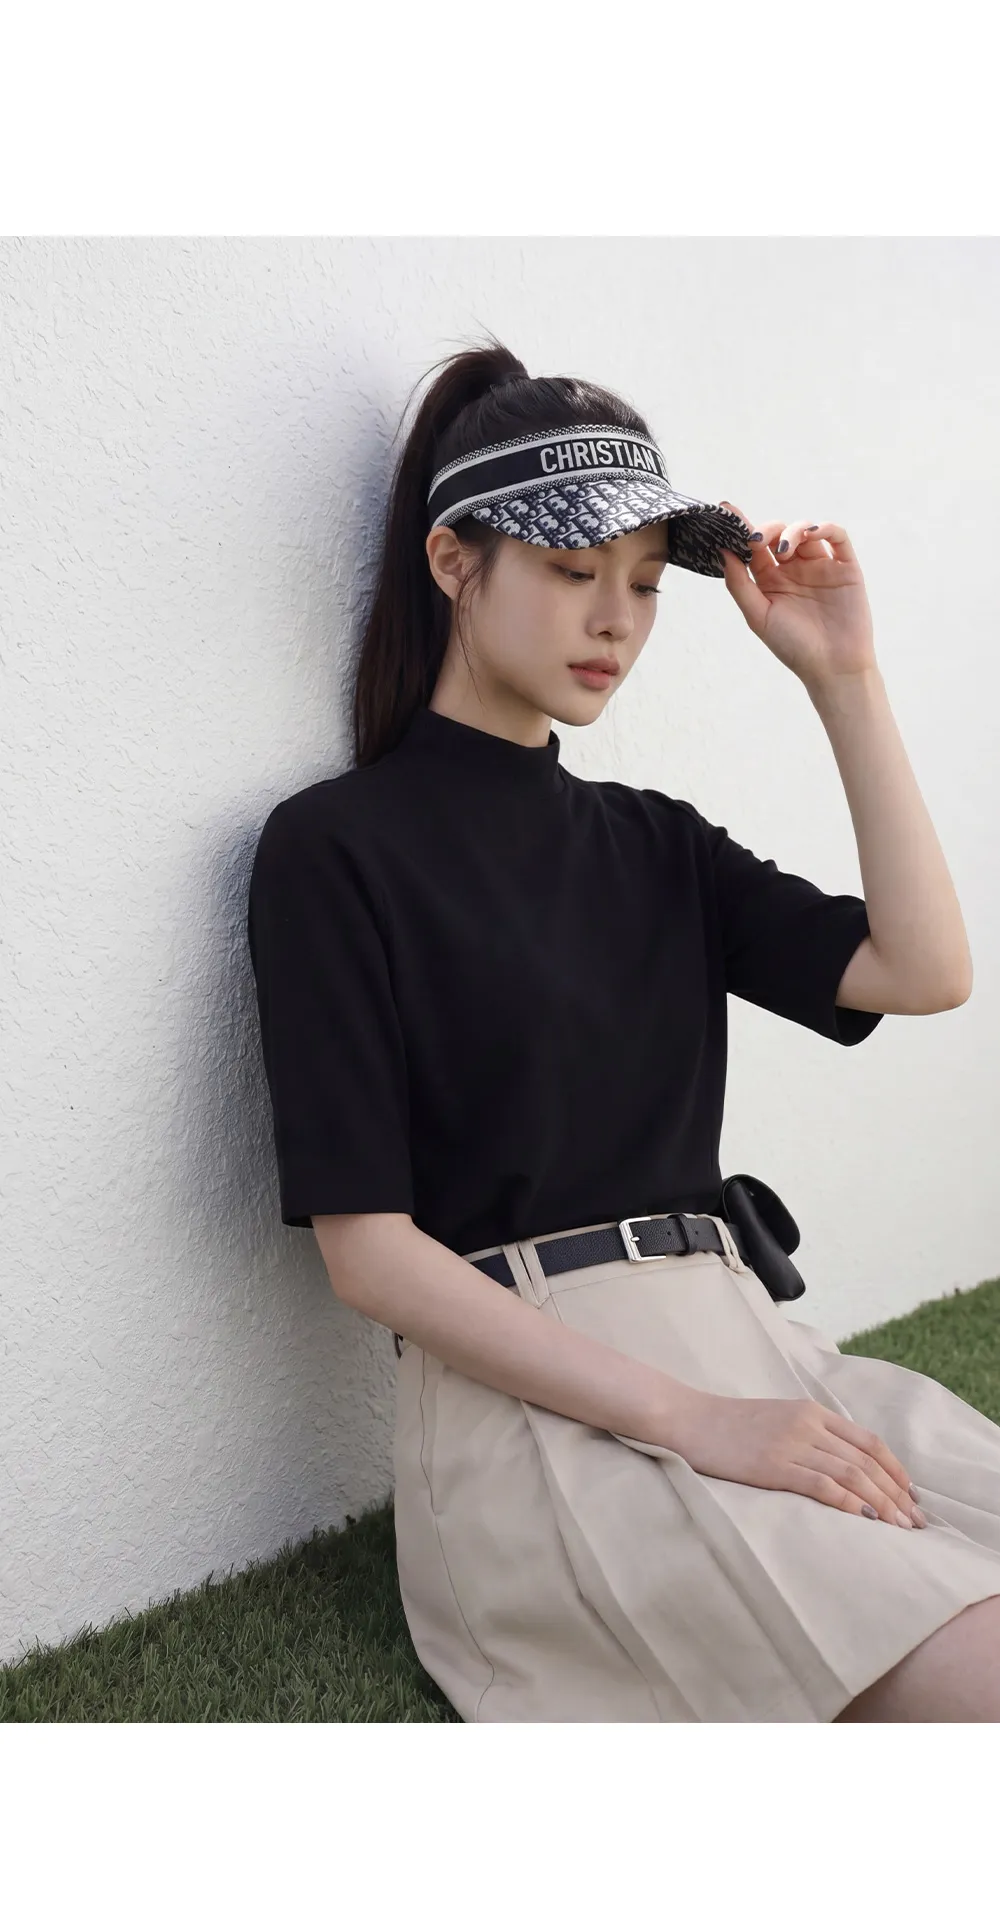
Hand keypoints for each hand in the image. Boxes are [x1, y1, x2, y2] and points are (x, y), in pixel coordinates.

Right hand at [670, 1392, 925, 1527]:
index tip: (912, 1497)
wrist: (688, 1420)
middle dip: (896, 1494)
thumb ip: (810, 1435)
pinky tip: (865, 1519)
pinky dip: (849, 1503)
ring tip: (898, 1529)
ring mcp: (790, 1443)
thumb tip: (844, 1469)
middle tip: (914, 1523)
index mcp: (811, 1411)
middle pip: (866, 1461)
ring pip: (851, 1474)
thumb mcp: (778, 1419)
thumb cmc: (730, 1426)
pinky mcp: (773, 1465)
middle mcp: (808, 1424)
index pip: (869, 1442)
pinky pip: (821, 1484)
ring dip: (881, 1503)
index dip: (896, 1470)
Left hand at [716, 499, 877, 692]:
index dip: (740, 528)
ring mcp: (821, 566)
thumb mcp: (758, 616)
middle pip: (779, 534)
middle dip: (767, 531)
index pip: (754, 548)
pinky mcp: (846, 567)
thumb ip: (739, 584)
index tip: (726, 510)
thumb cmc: (793, 647)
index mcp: (770, 581)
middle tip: (758, 540)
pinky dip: (826, 528)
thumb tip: (722, 551)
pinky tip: (813, 533)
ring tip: (784, 549)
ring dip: (793, 531)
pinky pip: (838, 537)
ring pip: (806, 531)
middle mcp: (794, 570)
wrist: (833, 668)